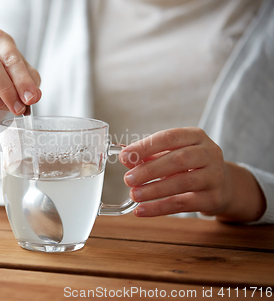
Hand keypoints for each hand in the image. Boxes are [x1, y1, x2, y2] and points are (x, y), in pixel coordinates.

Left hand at [119, 127, 265, 221]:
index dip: (145, 147)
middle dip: (149, 170)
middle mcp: (209, 153)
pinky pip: (183, 204)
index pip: (168, 137)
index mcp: (195, 136)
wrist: (223, 185)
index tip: (124, 157)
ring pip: (182, 182)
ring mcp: (214, 176)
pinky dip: (159, 208)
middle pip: (178, 160)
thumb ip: (148, 155)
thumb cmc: (190, 166)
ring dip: (154, 190)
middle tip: (128, 179)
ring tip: (134, 195)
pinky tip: (141, 210)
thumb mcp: (171, 154)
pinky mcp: (213, 198)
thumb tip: (126, 158)